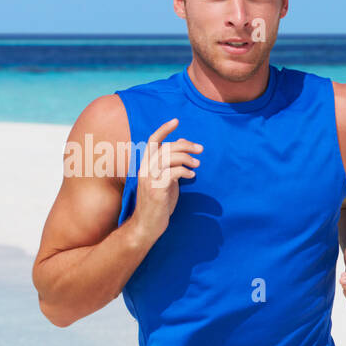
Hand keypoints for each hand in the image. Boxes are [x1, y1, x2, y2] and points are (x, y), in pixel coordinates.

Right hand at [130, 118, 200, 243]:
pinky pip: (172, 173)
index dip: (164, 129)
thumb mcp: (166, 180)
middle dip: (185, 145)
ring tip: (197, 164)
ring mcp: (149, 179)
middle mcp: (144, 169)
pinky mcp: (156, 190)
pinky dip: (184, 171)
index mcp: (145, 165)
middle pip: (165, 148)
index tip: (176, 121)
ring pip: (168, 158)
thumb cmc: (159, 202)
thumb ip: (172, 164)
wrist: (147, 225)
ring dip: (187, 158)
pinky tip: (191, 176)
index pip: (152, 141)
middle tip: (200, 149)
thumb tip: (183, 145)